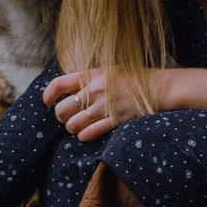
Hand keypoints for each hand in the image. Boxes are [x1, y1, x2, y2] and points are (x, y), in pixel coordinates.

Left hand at [43, 67, 162, 141]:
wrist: (160, 88)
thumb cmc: (133, 80)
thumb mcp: (108, 71)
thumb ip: (88, 79)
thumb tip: (66, 90)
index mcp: (92, 74)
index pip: (58, 84)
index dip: (47, 95)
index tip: (46, 103)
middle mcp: (95, 90)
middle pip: (61, 109)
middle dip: (61, 117)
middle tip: (68, 118)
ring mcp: (105, 106)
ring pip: (73, 124)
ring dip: (73, 128)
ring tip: (79, 126)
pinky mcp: (116, 120)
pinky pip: (89, 133)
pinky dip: (84, 135)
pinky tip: (86, 134)